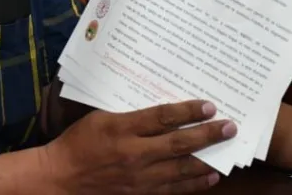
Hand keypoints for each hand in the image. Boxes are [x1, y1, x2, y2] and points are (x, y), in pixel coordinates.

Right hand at [44, 100, 235, 193]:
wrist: (62, 177)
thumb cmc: (79, 141)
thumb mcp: (101, 117)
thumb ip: (131, 114)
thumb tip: (163, 110)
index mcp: (122, 128)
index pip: (162, 117)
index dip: (188, 112)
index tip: (208, 105)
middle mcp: (134, 153)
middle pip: (179, 143)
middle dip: (207, 135)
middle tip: (230, 126)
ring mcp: (139, 177)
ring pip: (182, 168)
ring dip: (208, 159)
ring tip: (228, 150)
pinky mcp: (140, 193)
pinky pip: (174, 189)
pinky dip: (194, 183)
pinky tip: (210, 175)